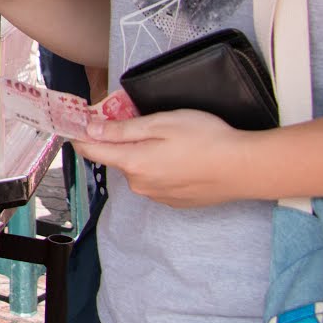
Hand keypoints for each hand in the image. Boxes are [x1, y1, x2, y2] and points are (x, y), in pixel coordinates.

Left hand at [72, 110, 249, 207]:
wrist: (246, 168)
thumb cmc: (206, 139)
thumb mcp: (161, 123)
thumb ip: (122, 129)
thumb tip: (90, 129)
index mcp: (133, 163)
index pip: (91, 151)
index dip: (80, 134)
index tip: (76, 122)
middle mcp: (141, 185)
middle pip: (117, 158)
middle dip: (120, 140)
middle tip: (140, 120)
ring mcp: (158, 196)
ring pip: (138, 170)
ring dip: (143, 154)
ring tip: (170, 140)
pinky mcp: (176, 201)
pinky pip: (156, 180)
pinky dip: (161, 167)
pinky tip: (182, 157)